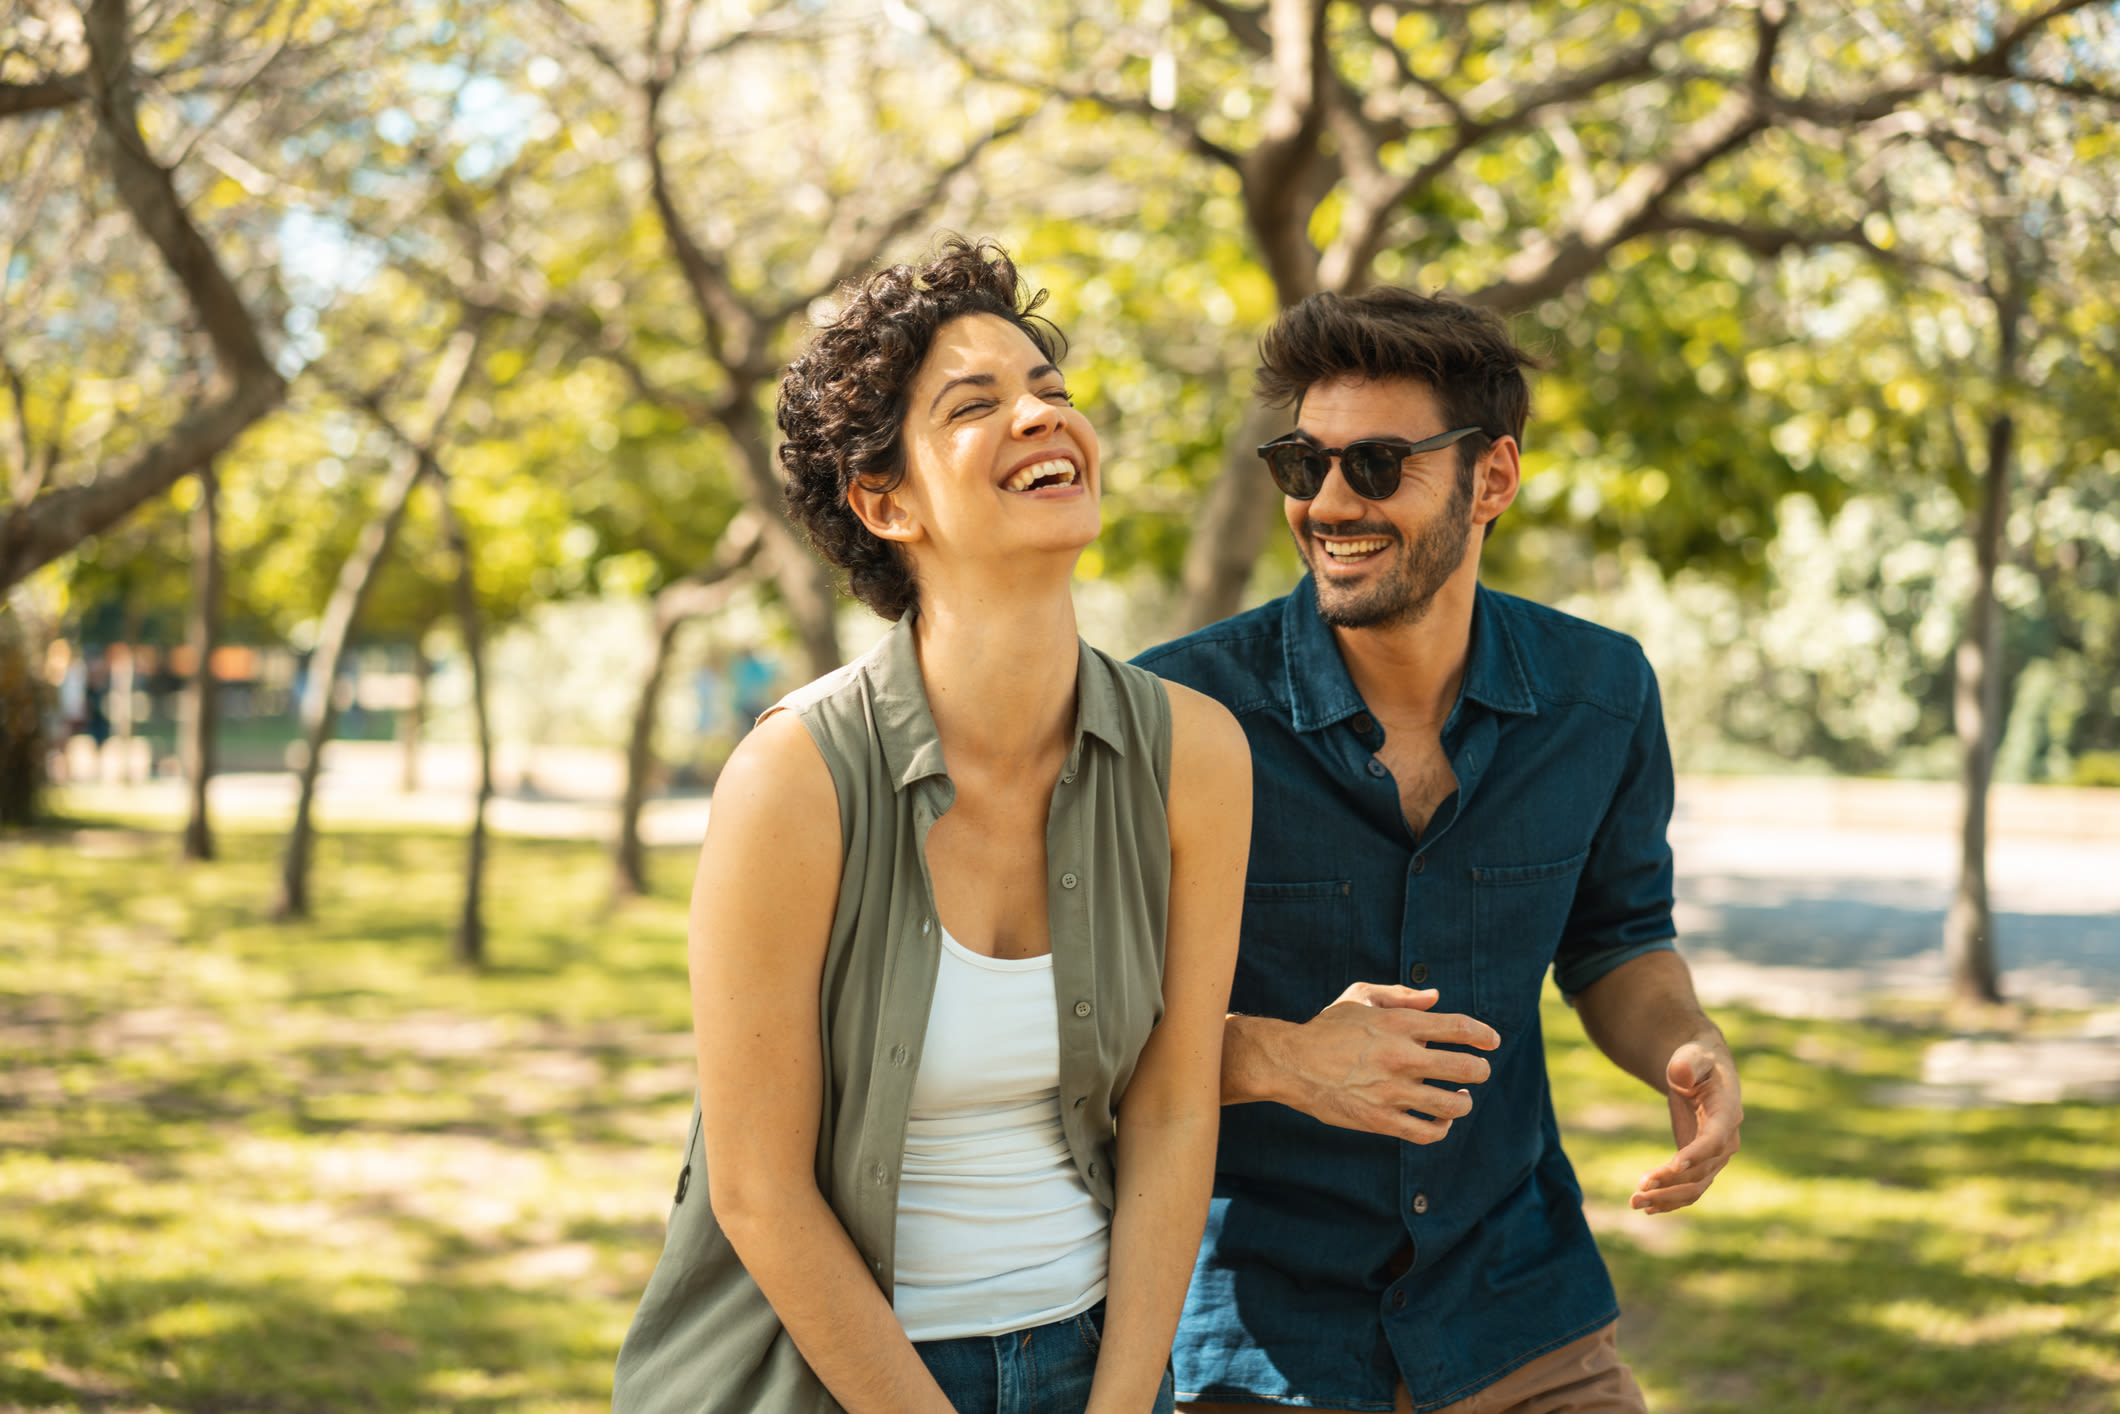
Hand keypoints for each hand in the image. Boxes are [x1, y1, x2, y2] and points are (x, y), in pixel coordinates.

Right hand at [1264, 983, 1499, 1143]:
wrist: (1291, 1063)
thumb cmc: (1327, 1027)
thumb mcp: (1360, 997)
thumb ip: (1401, 995)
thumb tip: (1435, 998)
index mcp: (1399, 1024)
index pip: (1459, 1028)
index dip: (1483, 1034)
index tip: (1492, 1041)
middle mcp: (1401, 1056)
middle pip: (1465, 1067)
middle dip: (1479, 1070)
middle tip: (1478, 1071)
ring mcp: (1392, 1091)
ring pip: (1452, 1104)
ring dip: (1464, 1101)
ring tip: (1461, 1098)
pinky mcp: (1381, 1120)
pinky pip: (1427, 1132)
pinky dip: (1442, 1128)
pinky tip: (1441, 1121)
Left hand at [1631, 1040, 1742, 1213]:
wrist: (1702, 1071)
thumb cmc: (1696, 1060)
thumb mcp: (1692, 1056)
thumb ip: (1687, 1064)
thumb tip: (1679, 1074)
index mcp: (1728, 1113)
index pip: (1715, 1139)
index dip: (1697, 1154)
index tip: (1673, 1166)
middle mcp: (1726, 1141)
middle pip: (1701, 1171)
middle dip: (1670, 1183)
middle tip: (1639, 1190)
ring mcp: (1715, 1157)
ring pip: (1694, 1187)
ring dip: (1666, 1198)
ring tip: (1634, 1203)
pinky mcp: (1701, 1164)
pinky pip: (1689, 1189)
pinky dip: (1670, 1200)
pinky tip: (1647, 1208)